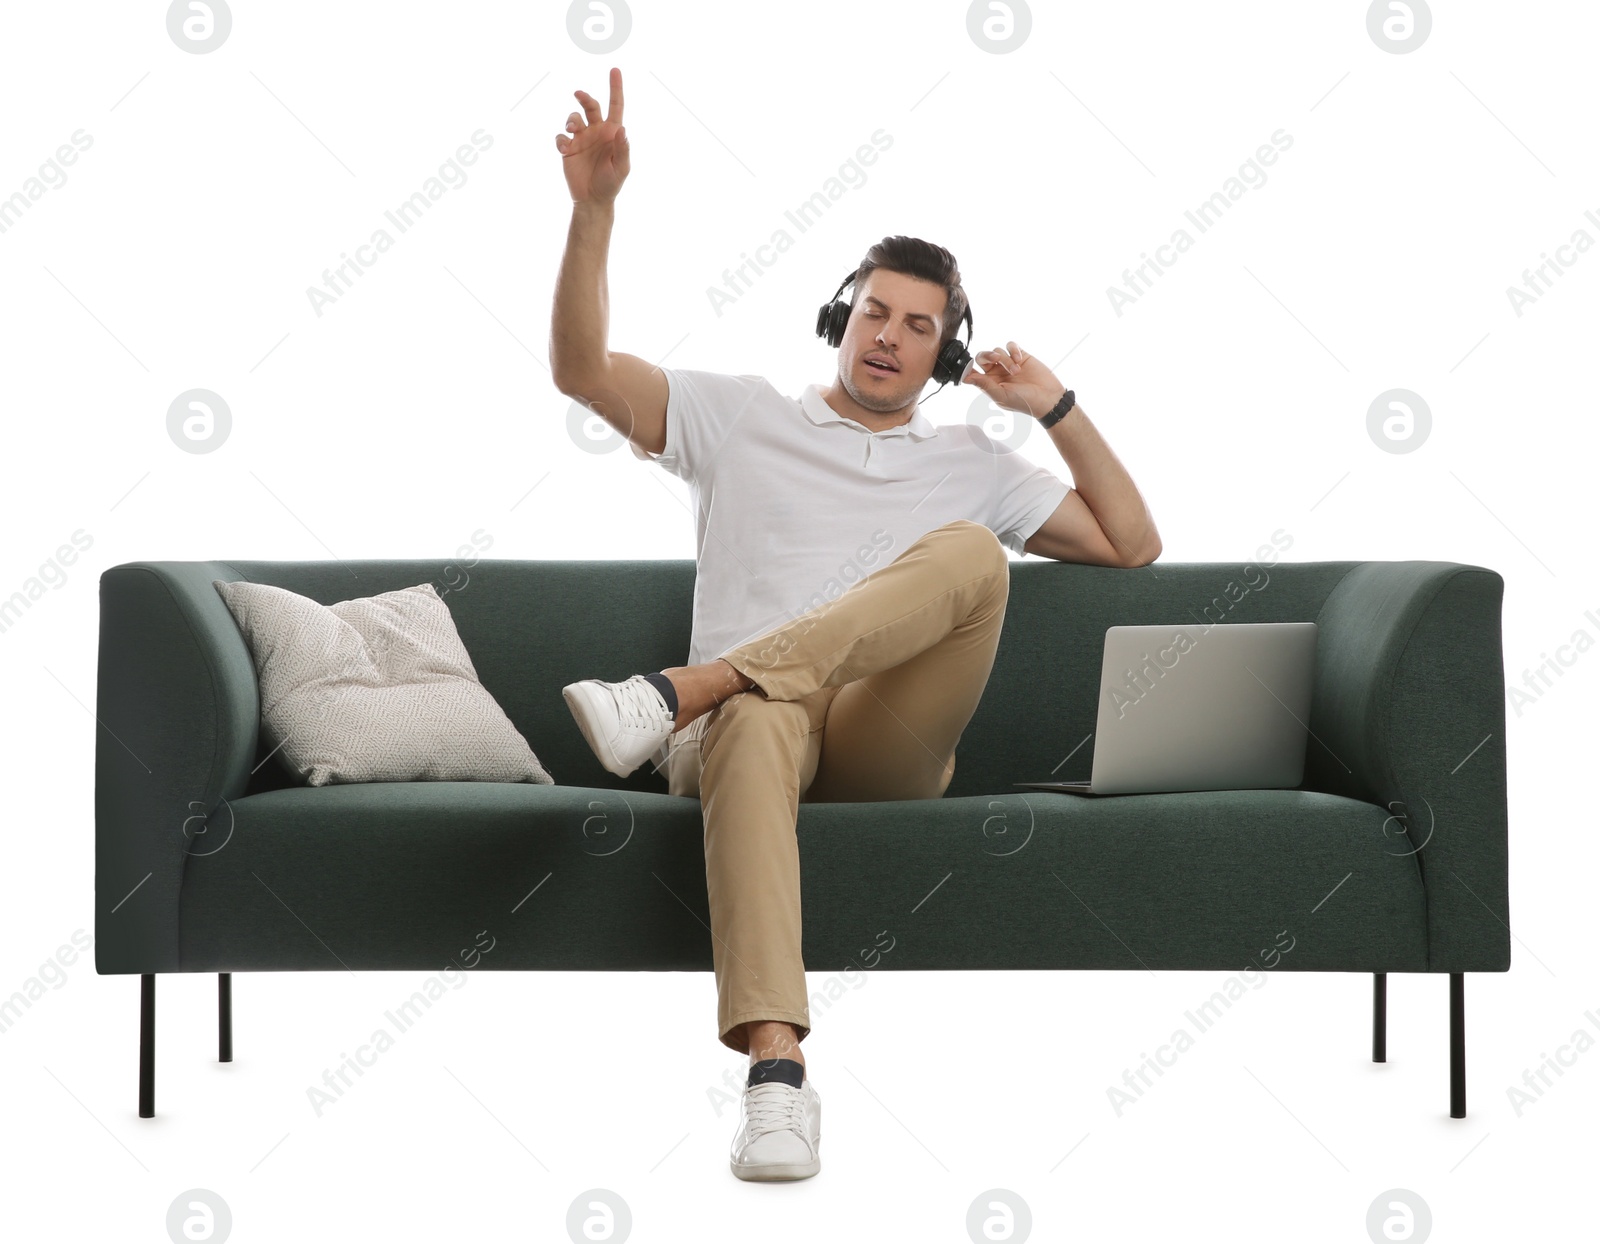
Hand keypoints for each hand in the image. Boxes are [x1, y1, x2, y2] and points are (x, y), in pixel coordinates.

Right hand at [555, 66, 629, 203]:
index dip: (615, 87)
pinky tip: (564, 150)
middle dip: (584, 98)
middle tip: (578, 94)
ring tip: (571, 130)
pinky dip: (561, 140)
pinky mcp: (568, 148)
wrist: (592, 200)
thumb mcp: (621, 168)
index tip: (615, 70)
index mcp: (612, 132)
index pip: (615, 105)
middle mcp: (596, 132)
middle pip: (590, 106)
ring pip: (573, 118)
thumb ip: (622, 149)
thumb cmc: (611, 184)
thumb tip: (622, 129)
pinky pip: (561, 137)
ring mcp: (582, 139)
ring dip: (571, 120)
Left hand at [960, 342, 1066, 420]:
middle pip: (983, 357)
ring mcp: (1008, 363)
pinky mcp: (1021, 356)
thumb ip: (984, 385)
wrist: (1048, 397)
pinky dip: (1013, 350)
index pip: (973, 372)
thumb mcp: (1002, 395)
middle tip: (996, 358)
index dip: (968, 367)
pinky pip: (1010, 346)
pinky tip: (1019, 359)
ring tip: (1017, 370)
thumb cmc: (1025, 402)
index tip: (970, 366)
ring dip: (1006, 359)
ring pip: (998, 351)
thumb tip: (966, 378)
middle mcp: (997, 372)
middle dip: (987, 355)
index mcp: (989, 383)